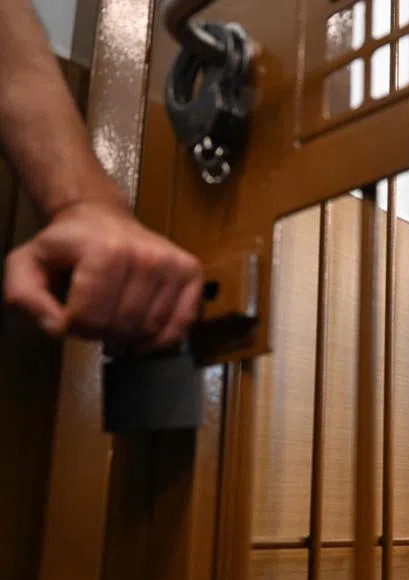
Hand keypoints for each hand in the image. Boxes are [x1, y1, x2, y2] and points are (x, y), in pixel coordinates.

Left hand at [4, 199, 202, 350]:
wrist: (103, 218)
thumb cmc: (66, 245)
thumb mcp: (27, 263)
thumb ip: (24, 296)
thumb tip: (55, 326)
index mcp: (106, 252)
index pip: (89, 319)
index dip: (71, 327)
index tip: (67, 314)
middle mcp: (147, 257)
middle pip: (122, 327)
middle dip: (101, 333)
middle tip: (93, 318)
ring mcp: (174, 265)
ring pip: (150, 331)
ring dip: (128, 337)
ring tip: (116, 319)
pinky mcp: (192, 273)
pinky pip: (182, 326)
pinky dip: (162, 339)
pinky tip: (143, 331)